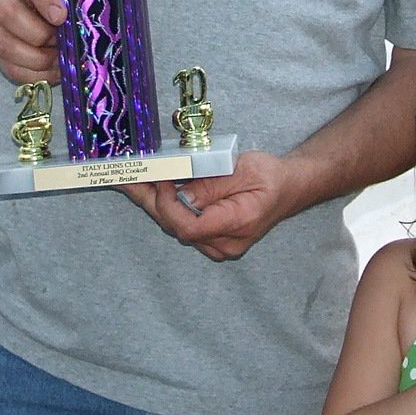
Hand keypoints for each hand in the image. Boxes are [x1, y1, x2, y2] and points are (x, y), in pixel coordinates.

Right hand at [0, 0, 67, 82]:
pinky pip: (10, 68)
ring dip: (38, 59)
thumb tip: (86, 19)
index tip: (61, 16)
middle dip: (41, 34)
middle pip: (9, 14)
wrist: (9, 0)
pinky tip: (53, 72)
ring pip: (5, 46)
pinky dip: (35, 74)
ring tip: (60, 60)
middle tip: (63, 41)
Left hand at [119, 151, 291, 261]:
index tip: (161, 177)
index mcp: (238, 223)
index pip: (189, 226)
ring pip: (176, 227)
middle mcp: (226, 242)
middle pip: (176, 228)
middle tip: (126, 177)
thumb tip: (179, 194)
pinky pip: (183, 224)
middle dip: (149, 200)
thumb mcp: (243, 169)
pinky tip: (150, 189)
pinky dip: (166, 206)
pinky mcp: (212, 239)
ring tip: (131, 180)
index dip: (168, 205)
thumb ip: (212, 184)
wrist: (289, 188)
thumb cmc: (270, 176)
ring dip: (153, 202)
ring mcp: (218, 245)